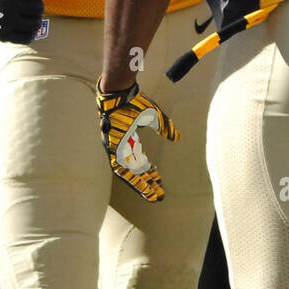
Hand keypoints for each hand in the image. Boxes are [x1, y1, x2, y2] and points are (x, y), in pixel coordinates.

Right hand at [0, 0, 65, 43]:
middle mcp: (6, 8)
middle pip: (39, 8)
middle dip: (35, 4)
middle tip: (23, 2)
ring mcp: (4, 23)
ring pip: (36, 23)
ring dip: (34, 17)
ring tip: (24, 12)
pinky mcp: (2, 36)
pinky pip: (28, 37)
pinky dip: (29, 31)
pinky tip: (22, 24)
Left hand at [95, 80, 175, 201]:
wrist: (120, 93)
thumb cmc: (134, 101)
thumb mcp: (154, 116)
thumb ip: (164, 127)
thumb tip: (176, 138)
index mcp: (128, 140)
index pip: (139, 162)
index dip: (149, 173)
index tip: (159, 181)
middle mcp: (121, 147)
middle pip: (134, 172)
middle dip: (147, 184)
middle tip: (159, 195)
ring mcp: (115, 149)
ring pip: (128, 174)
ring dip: (141, 185)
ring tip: (153, 195)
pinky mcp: (112, 148)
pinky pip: (122, 169)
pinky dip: (134, 178)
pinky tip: (144, 185)